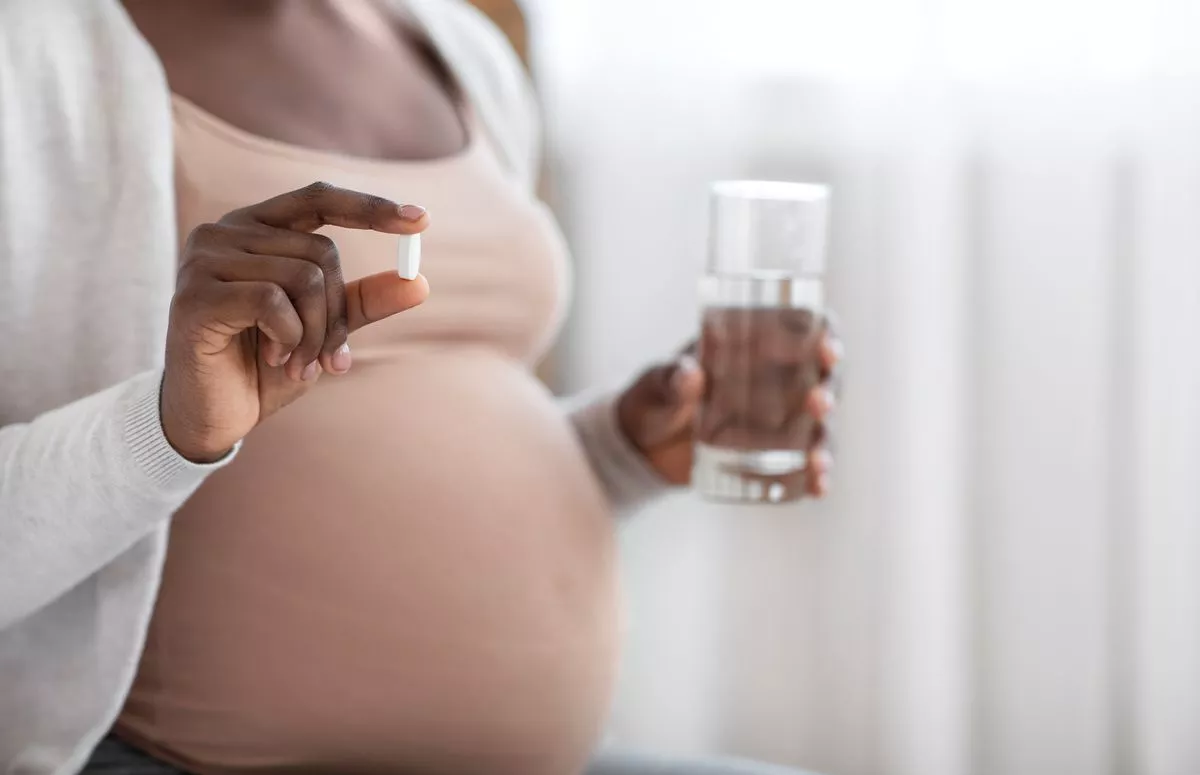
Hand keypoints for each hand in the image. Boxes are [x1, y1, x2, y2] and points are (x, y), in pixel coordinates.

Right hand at [161, 182, 429, 462]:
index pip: (319, 199)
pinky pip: (273, 302)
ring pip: (304, 278)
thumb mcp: (323, 330)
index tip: (422, 220)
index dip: (370, 207)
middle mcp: (224, 232)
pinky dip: (290, 337)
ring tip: (299, 364)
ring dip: (315, 333)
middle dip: (337, 314)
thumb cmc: (264, 366)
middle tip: (328, 358)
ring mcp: (204, 260)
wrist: (212, 416)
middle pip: (322, 252)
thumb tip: (420, 282)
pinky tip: (274, 358)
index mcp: (255, 229)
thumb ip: (363, 303)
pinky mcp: (195, 295)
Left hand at [617, 327, 841, 494]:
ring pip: (817, 425)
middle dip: (828, 390)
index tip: (826, 349)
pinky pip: (801, 464)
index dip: (824, 336)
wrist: (640, 447)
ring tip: (817, 457)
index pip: (802, 331)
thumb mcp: (656, 384)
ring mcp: (776, 421)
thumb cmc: (652, 399)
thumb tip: (690, 374)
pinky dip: (814, 475)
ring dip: (823, 437)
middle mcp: (774, 382)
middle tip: (819, 403)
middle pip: (821, 379)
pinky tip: (817, 486)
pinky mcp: (769, 455)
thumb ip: (670, 378)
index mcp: (751, 347)